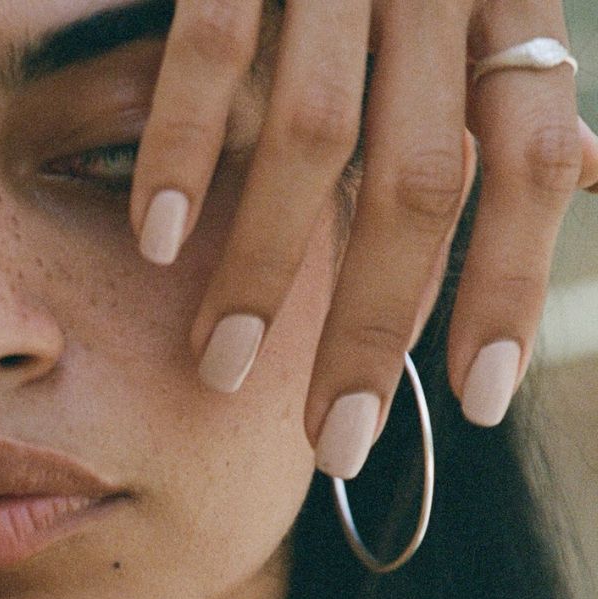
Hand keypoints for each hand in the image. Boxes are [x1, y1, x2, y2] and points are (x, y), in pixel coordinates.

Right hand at [131, 0, 591, 475]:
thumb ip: (519, 78)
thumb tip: (583, 174)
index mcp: (501, 1)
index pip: (524, 165)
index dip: (506, 287)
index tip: (477, 403)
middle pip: (416, 182)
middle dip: (373, 326)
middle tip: (334, 441)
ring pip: (312, 137)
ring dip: (265, 269)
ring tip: (223, 369)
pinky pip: (208, 47)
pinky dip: (180, 148)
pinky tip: (157, 242)